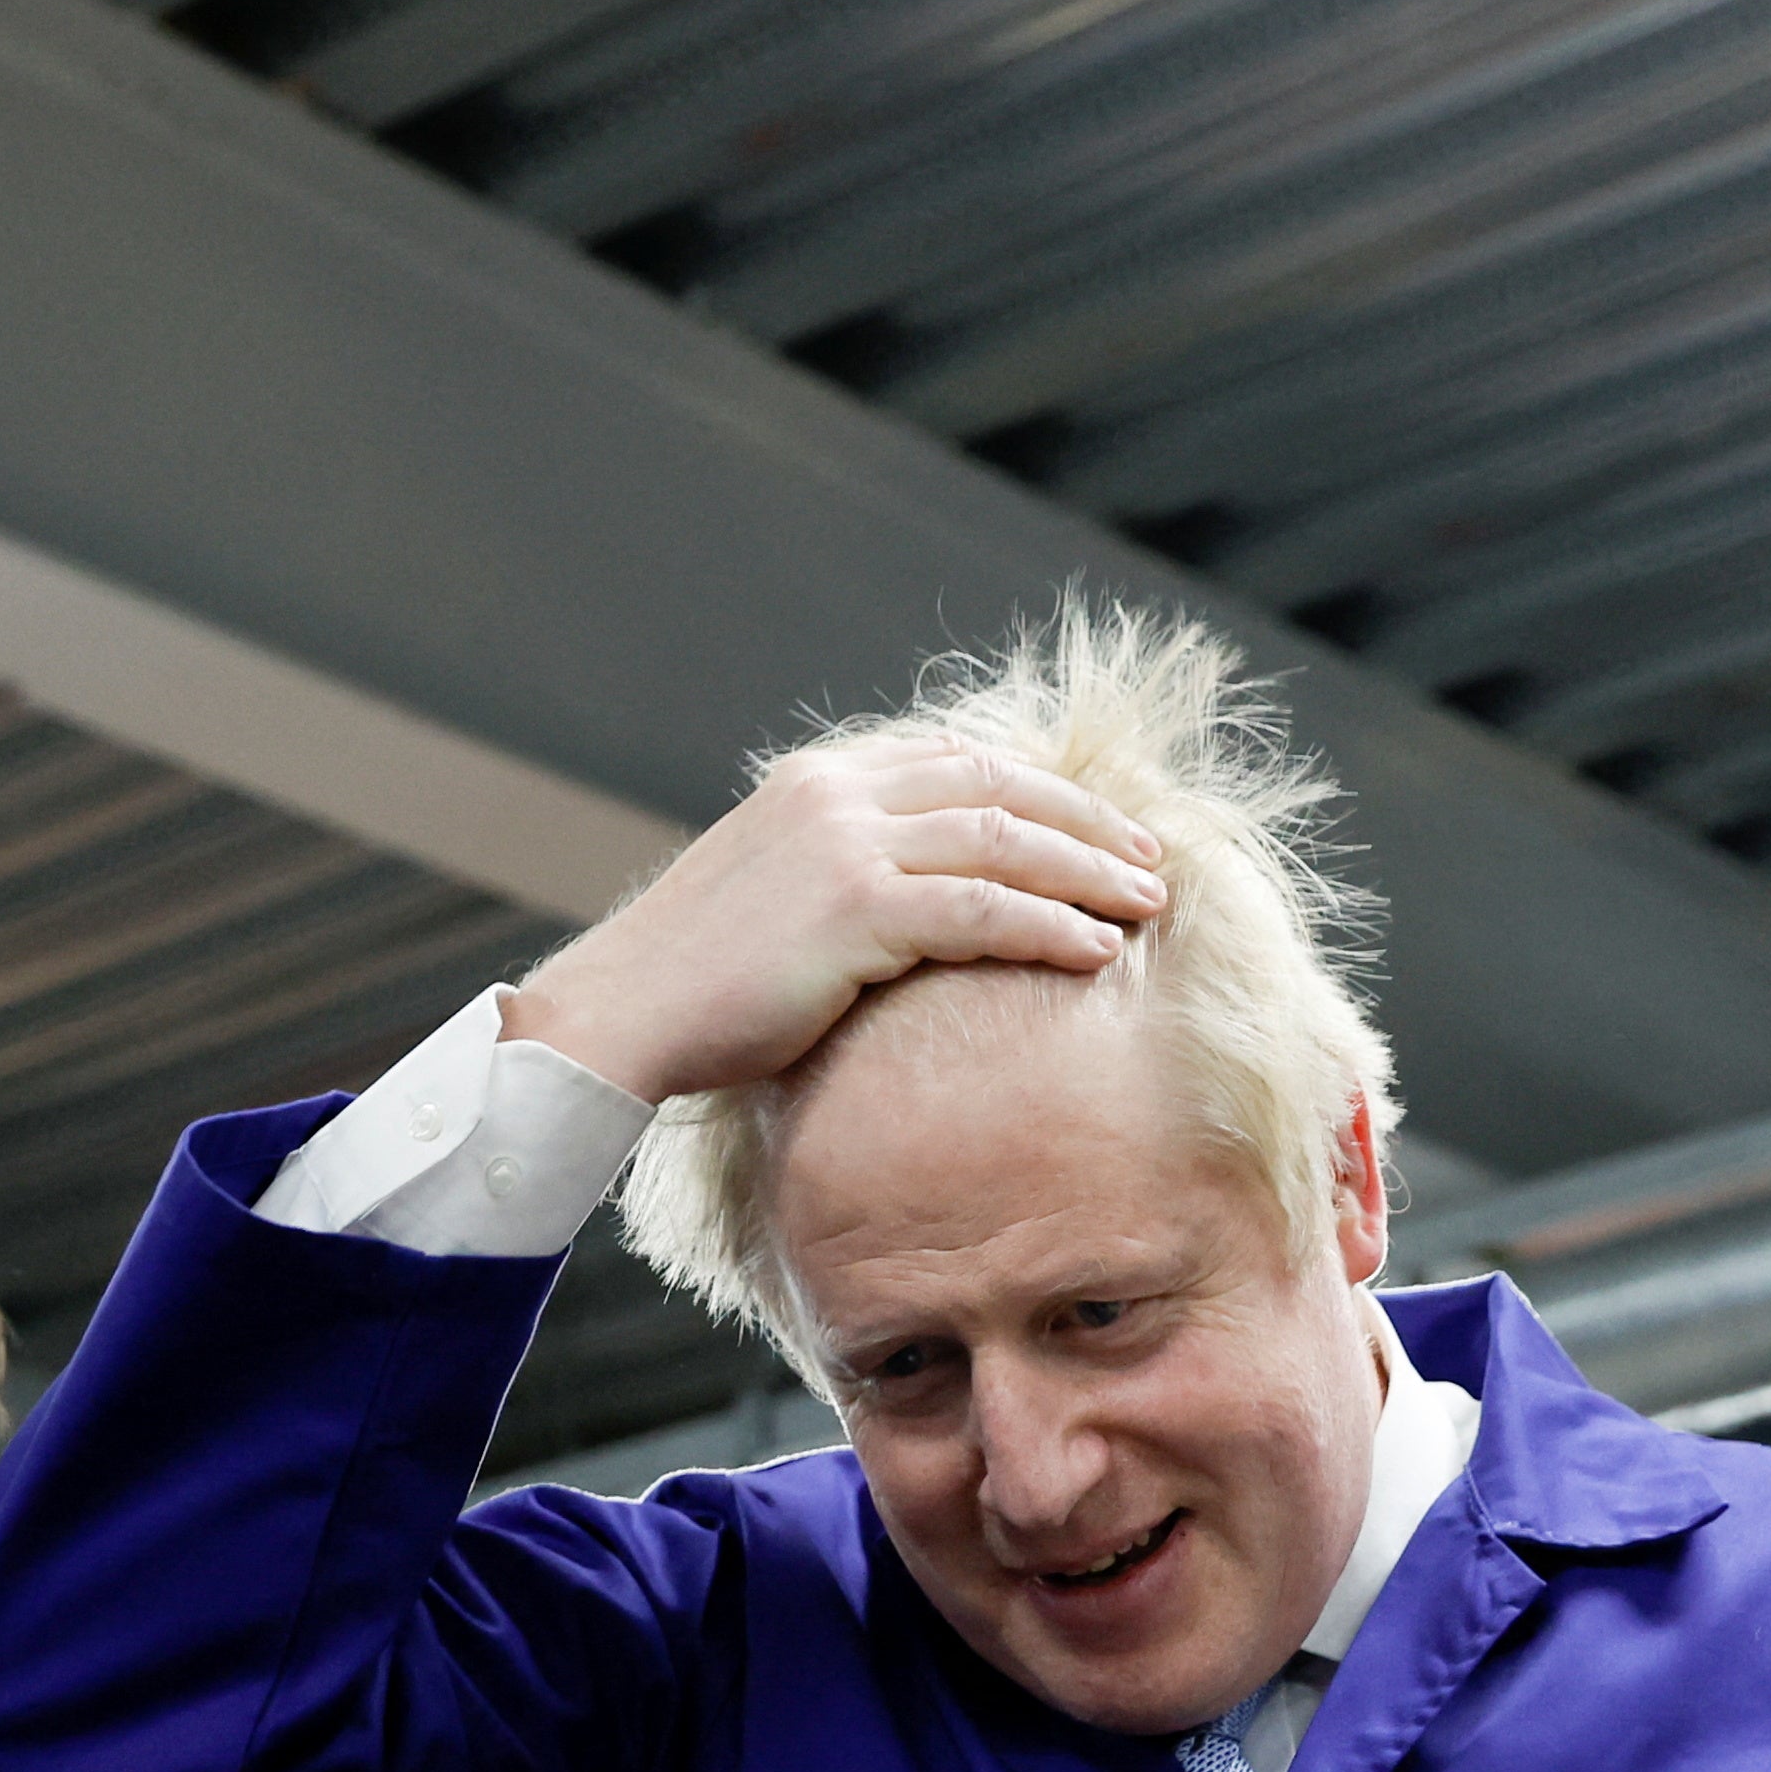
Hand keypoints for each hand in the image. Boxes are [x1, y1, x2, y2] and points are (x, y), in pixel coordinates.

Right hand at [505, 743, 1165, 1109]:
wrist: (619, 1012)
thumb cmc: (693, 981)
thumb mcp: (768, 894)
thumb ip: (839, 871)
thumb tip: (910, 905)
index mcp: (818, 780)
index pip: (956, 758)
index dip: (1039, 788)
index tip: (1096, 824)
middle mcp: (837, 793)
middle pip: (999, 787)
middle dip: (1087, 821)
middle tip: (1151, 857)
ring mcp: (846, 844)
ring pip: (1005, 841)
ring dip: (1090, 870)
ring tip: (1149, 903)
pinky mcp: (854, 908)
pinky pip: (983, 910)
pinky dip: (1051, 926)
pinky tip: (1097, 951)